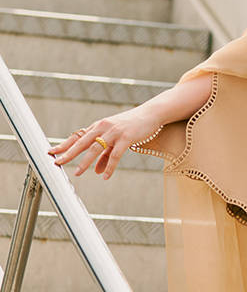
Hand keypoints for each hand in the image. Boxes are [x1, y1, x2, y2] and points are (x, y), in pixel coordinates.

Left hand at [47, 104, 163, 180]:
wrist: (150, 114)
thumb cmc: (132, 126)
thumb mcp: (116, 141)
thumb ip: (106, 156)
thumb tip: (96, 172)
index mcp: (98, 127)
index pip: (77, 136)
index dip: (65, 145)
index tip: (52, 152)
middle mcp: (103, 127)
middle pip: (82, 142)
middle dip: (69, 153)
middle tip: (57, 162)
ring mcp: (114, 132)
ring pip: (96, 148)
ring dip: (85, 161)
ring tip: (78, 173)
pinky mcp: (126, 137)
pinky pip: (115, 154)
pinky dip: (109, 166)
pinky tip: (105, 176)